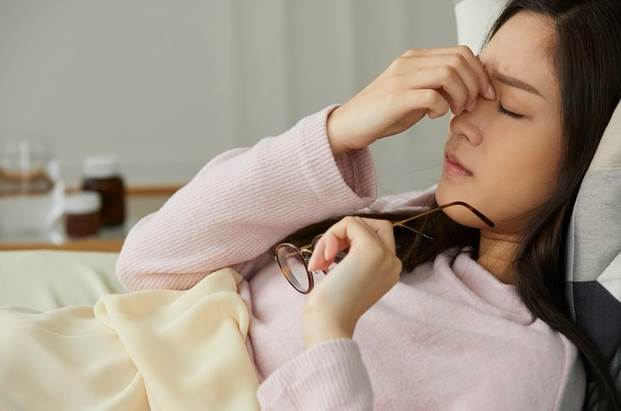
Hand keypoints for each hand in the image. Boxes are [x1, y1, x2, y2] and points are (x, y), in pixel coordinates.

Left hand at [302, 216, 401, 347]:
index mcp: (390, 271)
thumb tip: (343, 233)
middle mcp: (393, 262)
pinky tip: (324, 259)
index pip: (377, 236)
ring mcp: (385, 255)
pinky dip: (330, 235)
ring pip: (357, 223)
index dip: (350, 240)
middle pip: (372, 225)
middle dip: (344, 234)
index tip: (330, 260)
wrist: (329, 324)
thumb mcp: (349, 278)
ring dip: (331, 237)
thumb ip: (354, 258)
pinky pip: (350, 223)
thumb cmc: (330, 307)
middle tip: (326, 257)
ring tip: (319, 262)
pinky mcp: (371, 249)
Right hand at [327, 45, 495, 155]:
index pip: (461, 52)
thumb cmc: (384, 114)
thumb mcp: (415, 95)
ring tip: (456, 112)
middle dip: (475, 84)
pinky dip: (442, 107)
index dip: (480, 72)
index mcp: (415, 59)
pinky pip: (431, 95)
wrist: (348, 126)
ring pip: (449, 73)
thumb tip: (471, 89)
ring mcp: (401, 79)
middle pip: (459, 60)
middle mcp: (409, 63)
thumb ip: (438, 87)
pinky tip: (434, 116)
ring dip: (461, 96)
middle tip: (471, 106)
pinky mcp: (394, 98)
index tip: (485, 95)